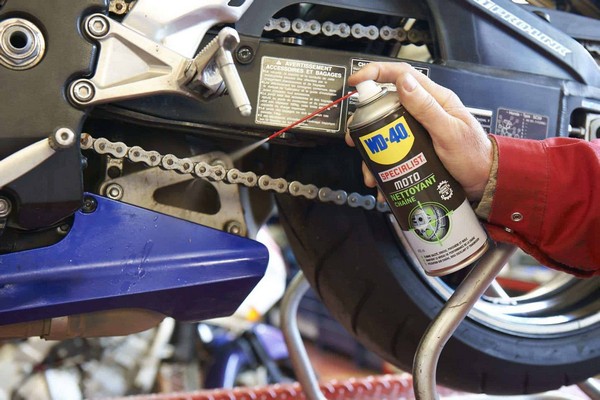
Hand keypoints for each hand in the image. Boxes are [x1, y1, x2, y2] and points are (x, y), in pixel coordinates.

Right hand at [345, 62, 492, 200]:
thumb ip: (427, 108)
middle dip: (366, 123)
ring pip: (385, 131)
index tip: (356, 80)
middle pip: (386, 105)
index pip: (402, 75)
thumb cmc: (473, 155)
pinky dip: (382, 166)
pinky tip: (381, 181)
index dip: (376, 73)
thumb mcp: (449, 132)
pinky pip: (392, 150)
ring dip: (373, 152)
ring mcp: (418, 129)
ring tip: (371, 172)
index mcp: (435, 98)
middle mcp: (423, 111)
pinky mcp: (415, 147)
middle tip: (355, 138)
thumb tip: (404, 82)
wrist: (484, 181)